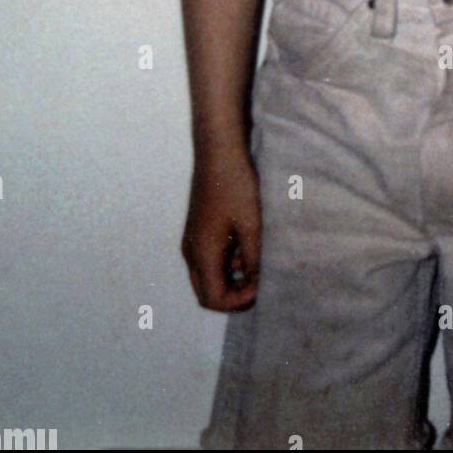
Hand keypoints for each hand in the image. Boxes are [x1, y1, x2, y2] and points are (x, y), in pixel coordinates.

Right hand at [181, 144, 261, 311]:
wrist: (219, 151)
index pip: (214, 299)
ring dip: (232, 277)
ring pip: (208, 275)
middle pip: (207, 292)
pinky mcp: (198, 229)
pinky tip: (247, 242)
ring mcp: (192, 240)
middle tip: (260, 282)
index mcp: (201, 254)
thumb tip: (255, 285)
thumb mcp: (251, 226)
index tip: (262, 285)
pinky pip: (210, 258)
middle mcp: (191, 251)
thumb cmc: (236, 185)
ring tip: (257, 259)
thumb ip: (252, 260)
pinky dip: (228, 261)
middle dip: (234, 295)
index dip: (239, 301)